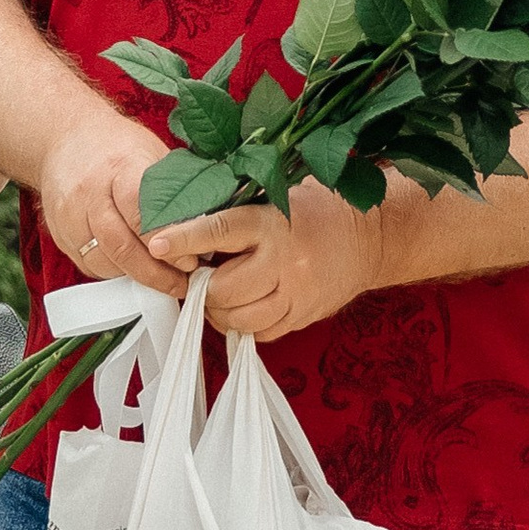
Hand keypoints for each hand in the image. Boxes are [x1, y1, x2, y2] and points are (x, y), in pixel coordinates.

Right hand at [38, 109, 189, 300]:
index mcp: (119, 168)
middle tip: (180, 283)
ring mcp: (69, 214)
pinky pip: (88, 264)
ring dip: (134, 276)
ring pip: (103, 261)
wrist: (63, 137)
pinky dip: (113, 272)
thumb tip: (208, 225)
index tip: (189, 260)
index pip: (142, 214)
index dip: (166, 242)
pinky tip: (132, 269)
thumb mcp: (151, 154)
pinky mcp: (58, 232)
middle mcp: (90, 192)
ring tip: (161, 279)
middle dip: (154, 272)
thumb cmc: (115, 146)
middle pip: (121, 245)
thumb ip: (175, 188)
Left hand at [144, 176, 384, 340]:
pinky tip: (243, 307)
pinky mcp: (304, 315)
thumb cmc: (317, 210)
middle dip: (203, 286)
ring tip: (219, 294)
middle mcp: (284, 260)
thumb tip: (187, 220)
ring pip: (239, 318)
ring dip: (219, 311)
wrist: (372, 235)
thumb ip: (239, 211)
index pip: (218, 231)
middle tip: (201, 276)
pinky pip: (260, 333)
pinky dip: (243, 324)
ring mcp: (296, 293)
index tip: (156, 244)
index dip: (184, 240)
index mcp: (272, 223)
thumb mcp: (278, 197)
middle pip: (223, 289)